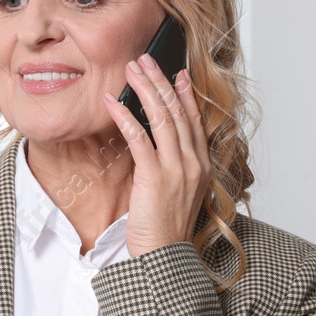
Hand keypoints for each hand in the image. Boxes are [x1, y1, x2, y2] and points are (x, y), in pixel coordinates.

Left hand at [101, 53, 211, 257]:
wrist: (165, 257)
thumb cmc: (166, 230)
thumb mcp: (176, 194)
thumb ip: (170, 168)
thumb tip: (153, 149)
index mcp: (201, 166)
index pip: (195, 121)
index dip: (186, 94)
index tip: (178, 73)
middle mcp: (193, 162)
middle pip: (179, 111)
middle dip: (161, 81)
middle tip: (146, 59)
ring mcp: (177, 168)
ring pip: (163, 117)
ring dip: (145, 89)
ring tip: (131, 69)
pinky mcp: (155, 175)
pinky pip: (140, 137)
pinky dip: (126, 116)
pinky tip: (113, 102)